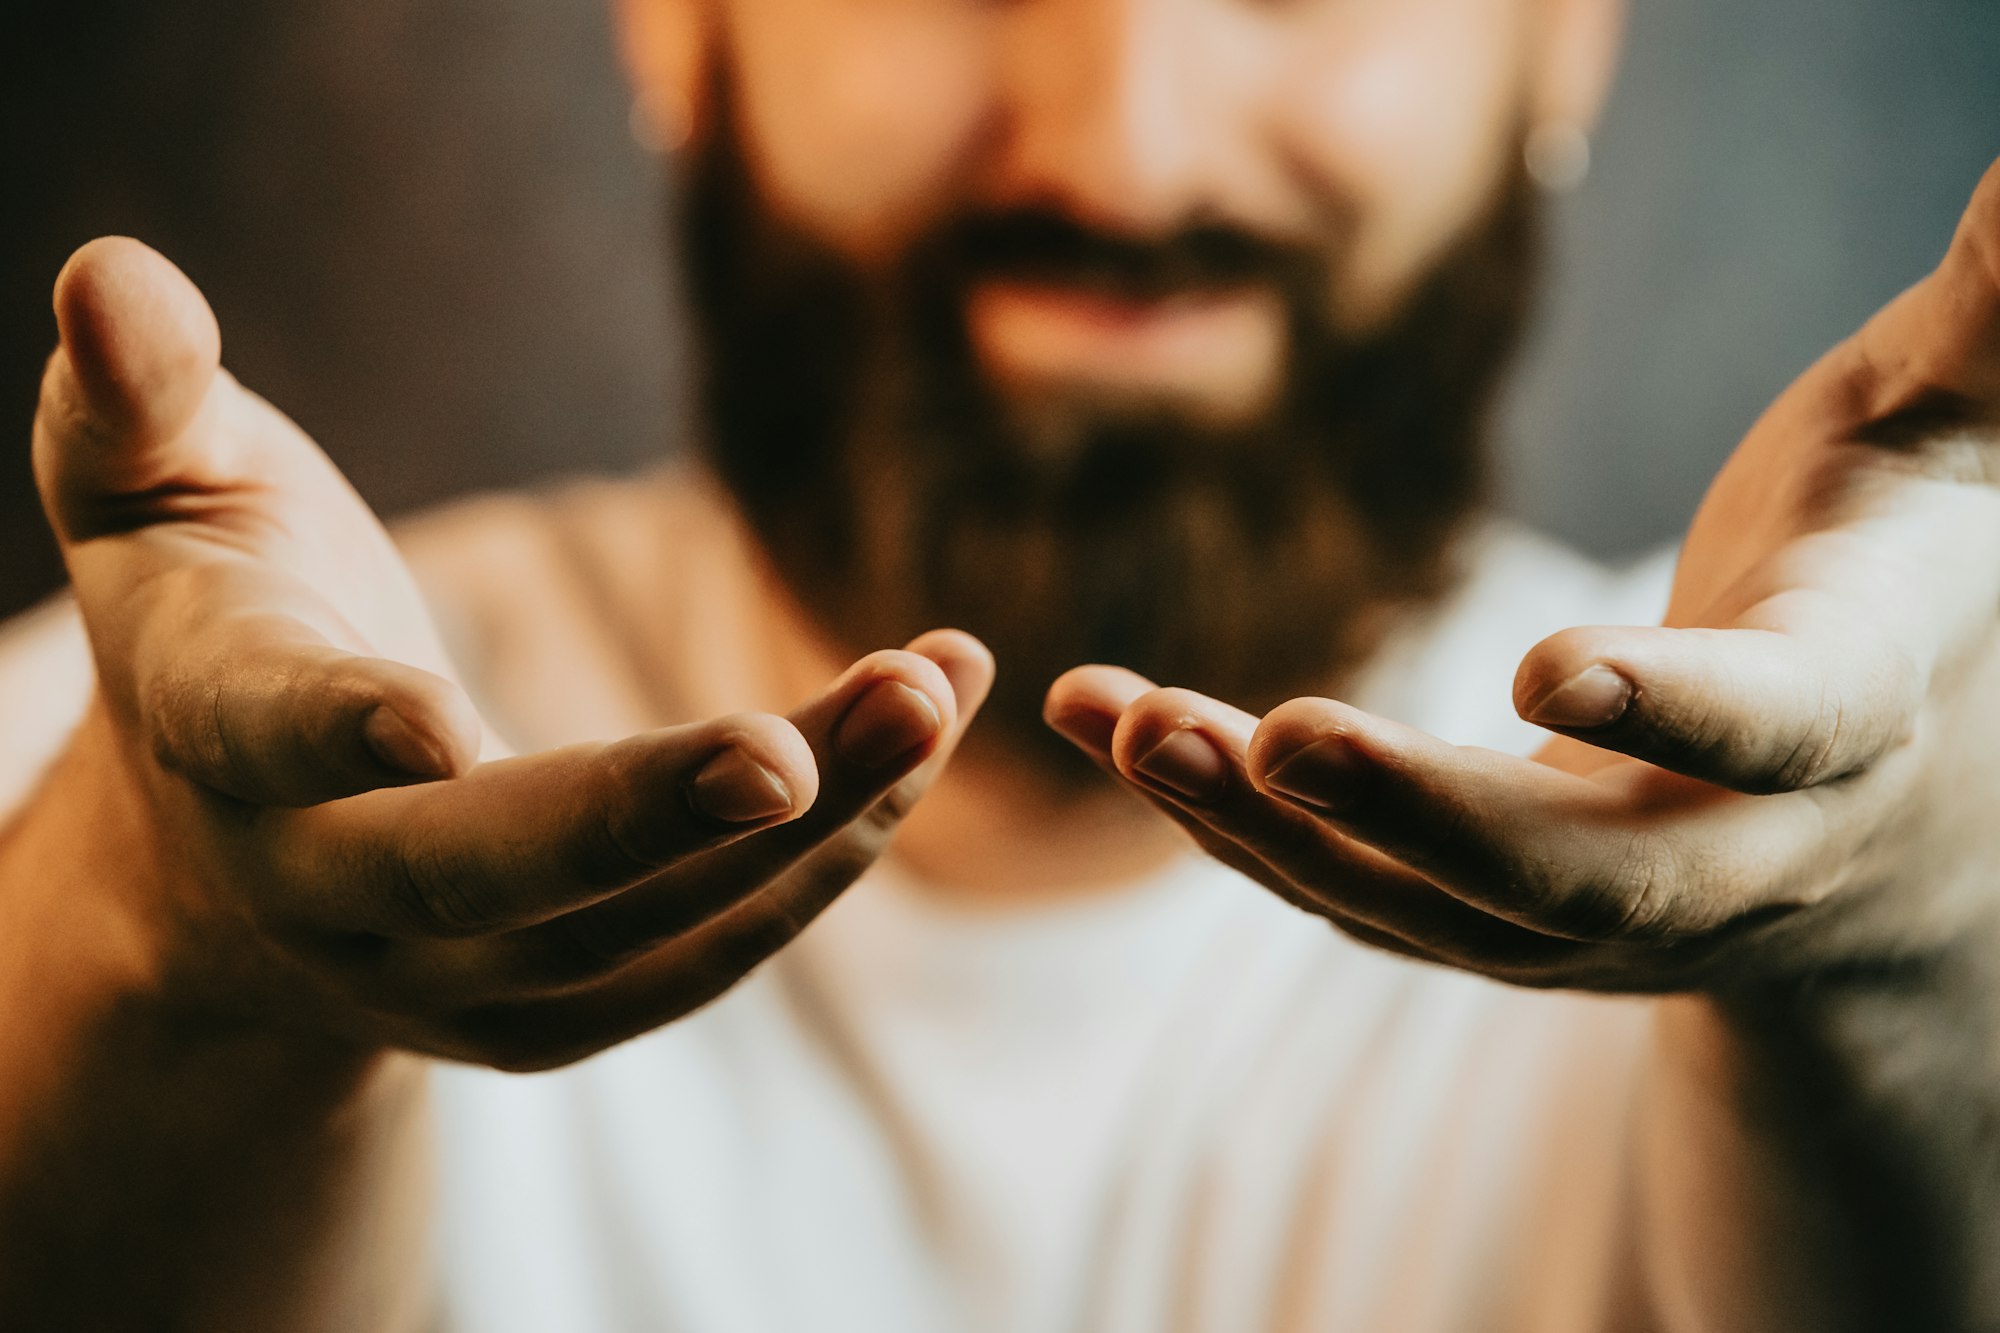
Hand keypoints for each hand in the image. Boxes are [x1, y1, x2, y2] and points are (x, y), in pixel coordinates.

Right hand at [31, 238, 991, 1069]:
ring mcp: (446, 980)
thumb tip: (107, 267)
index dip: (338, 727)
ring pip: (638, 927)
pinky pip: (698, 956)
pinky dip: (818, 864)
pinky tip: (915, 752)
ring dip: (808, 822)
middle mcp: (328, 893)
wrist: (227, 859)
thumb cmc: (211, 617)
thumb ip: (135, 399)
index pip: (266, 734)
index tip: (437, 716)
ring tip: (939, 691)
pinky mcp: (552, 1013)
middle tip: (824, 727)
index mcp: (217, 735)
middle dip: (660, 806)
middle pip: (492, 873)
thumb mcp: (143, 493)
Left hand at [1046, 157, 1999, 993]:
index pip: (1781, 730)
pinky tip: (1099, 716)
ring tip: (1128, 723)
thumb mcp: (1950, 438)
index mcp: (1848, 723)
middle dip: (1420, 818)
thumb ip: (1988, 307)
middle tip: (1270, 730)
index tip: (1541, 654)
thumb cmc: (1896, 576)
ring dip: (1265, 828)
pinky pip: (1335, 883)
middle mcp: (1722, 857)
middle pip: (1575, 880)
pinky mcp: (1480, 922)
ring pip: (1420, 909)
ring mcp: (1587, 919)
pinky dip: (1220, 815)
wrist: (1876, 824)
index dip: (1677, 706)